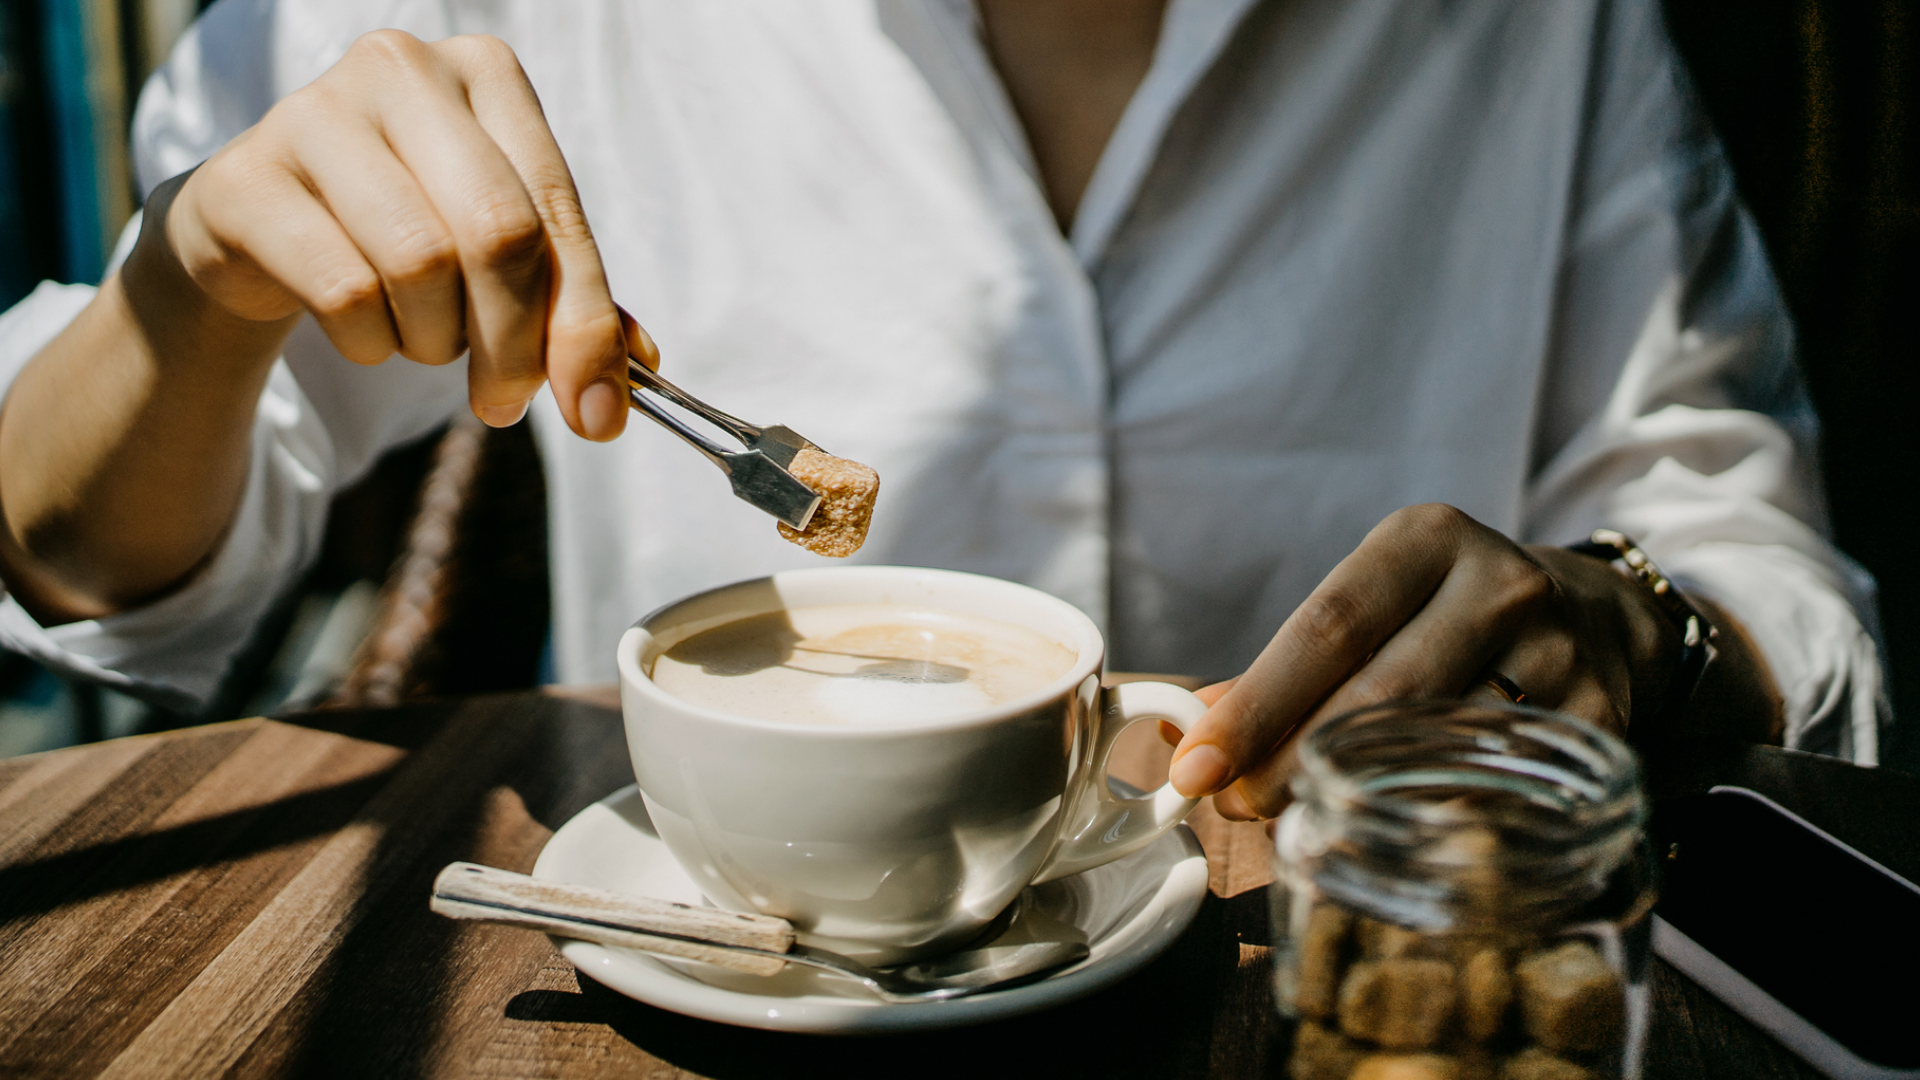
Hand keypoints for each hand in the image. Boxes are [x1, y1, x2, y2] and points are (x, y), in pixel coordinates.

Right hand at [155, 29, 640, 437]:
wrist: (262, 227)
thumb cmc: (401, 230)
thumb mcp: (498, 256)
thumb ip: (571, 306)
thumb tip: (628, 380)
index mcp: (486, 75)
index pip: (558, 214)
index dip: (585, 326)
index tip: (598, 414)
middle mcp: (404, 70)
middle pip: (498, 234)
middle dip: (514, 345)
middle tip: (503, 403)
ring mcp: (316, 112)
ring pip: (420, 264)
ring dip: (434, 340)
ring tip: (421, 336)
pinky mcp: (247, 177)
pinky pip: (344, 291)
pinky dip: (369, 341)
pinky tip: (362, 329)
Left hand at [1164, 504, 1691, 819]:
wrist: (1594, 616)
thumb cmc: (1443, 616)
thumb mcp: (1373, 604)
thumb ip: (1282, 668)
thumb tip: (1190, 732)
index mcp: (1426, 541)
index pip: (1328, 626)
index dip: (1257, 703)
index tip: (1198, 764)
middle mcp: (1500, 584)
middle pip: (1379, 693)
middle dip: (1293, 762)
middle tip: (1237, 809)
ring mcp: (1560, 652)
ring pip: (1438, 749)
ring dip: (1355, 799)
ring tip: (1296, 823)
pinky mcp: (1598, 722)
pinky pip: (1497, 791)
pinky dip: (1430, 820)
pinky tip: (1388, 837)